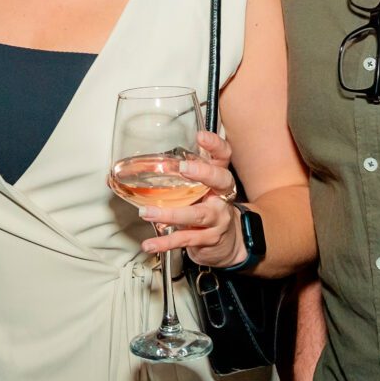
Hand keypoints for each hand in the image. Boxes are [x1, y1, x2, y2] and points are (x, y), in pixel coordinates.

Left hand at [133, 131, 247, 266]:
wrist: (232, 242)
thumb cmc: (209, 208)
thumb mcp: (201, 189)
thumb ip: (183, 176)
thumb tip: (147, 162)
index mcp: (219, 179)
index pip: (223, 157)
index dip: (215, 145)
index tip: (201, 137)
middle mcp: (222, 196)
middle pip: (220, 181)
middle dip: (203, 173)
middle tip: (183, 168)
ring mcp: (218, 219)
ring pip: (197, 214)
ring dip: (170, 214)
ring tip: (147, 213)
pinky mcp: (209, 239)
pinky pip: (186, 239)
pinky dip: (165, 242)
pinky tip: (150, 243)